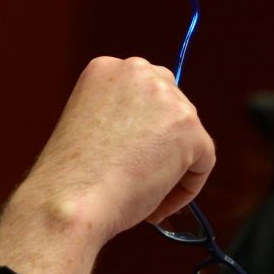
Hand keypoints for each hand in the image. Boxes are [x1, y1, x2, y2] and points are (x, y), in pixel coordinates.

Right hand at [5, 55, 215, 244]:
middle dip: (164, 144)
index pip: (144, 93)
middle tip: (143, 179)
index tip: (130, 158)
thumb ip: (122, 119)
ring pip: (189, 137)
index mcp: (106, 68)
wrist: (71, 201)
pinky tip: (156, 205)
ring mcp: (166, 96)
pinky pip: (203, 162)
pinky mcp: (189, 126)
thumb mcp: (90, 127)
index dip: (142, 131)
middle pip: (173, 107)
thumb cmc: (72, 179)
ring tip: (142, 196)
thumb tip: (157, 136)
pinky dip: (186, 188)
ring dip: (172, 169)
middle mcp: (138, 71)